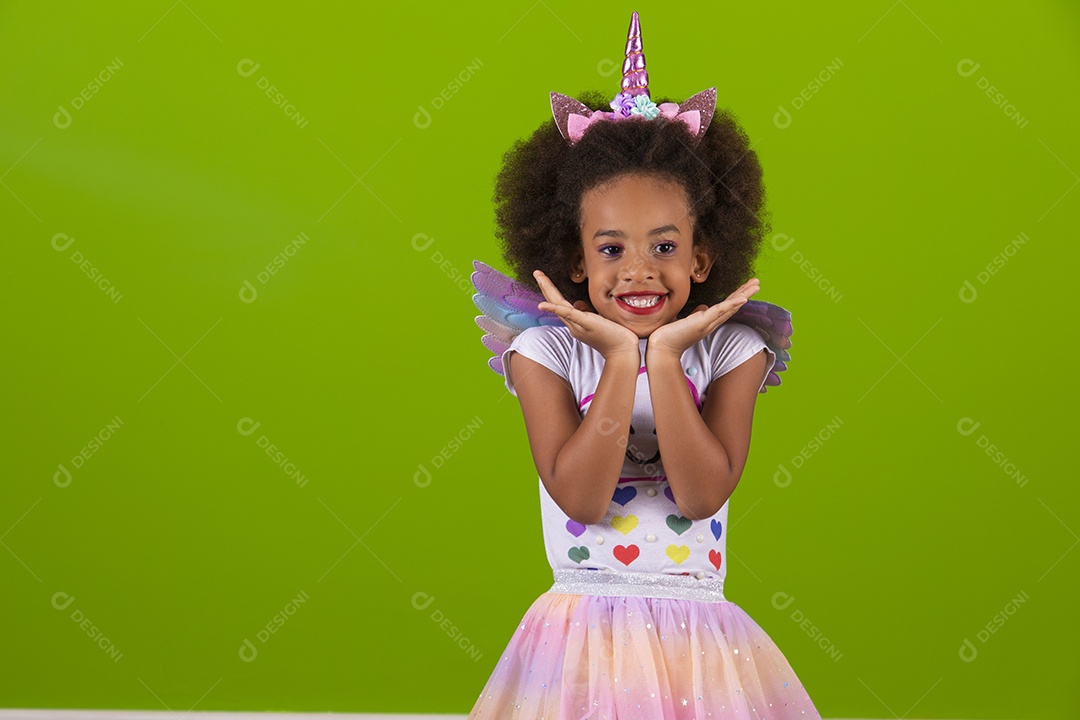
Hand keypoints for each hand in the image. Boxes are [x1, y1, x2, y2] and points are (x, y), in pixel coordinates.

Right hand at [533, 270, 639, 360]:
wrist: (623, 352)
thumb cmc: (615, 337)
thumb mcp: (599, 320)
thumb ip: (587, 312)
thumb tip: (578, 303)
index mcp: (577, 323)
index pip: (561, 305)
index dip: (552, 292)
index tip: (544, 280)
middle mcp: (574, 325)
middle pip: (556, 303)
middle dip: (545, 287)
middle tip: (536, 272)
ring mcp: (579, 325)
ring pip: (559, 305)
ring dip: (548, 290)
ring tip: (539, 277)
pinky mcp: (587, 324)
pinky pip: (569, 314)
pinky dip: (555, 309)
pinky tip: (543, 304)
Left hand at [646, 278, 760, 360]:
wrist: (661, 348)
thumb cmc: (669, 335)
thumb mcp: (685, 321)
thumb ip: (695, 314)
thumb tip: (702, 307)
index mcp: (707, 322)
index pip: (725, 306)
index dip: (736, 296)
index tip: (746, 287)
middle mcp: (710, 323)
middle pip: (732, 305)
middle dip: (745, 293)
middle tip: (757, 282)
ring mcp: (707, 323)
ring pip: (729, 307)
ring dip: (743, 295)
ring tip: (756, 285)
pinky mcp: (701, 323)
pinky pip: (719, 311)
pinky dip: (732, 304)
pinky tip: (742, 298)